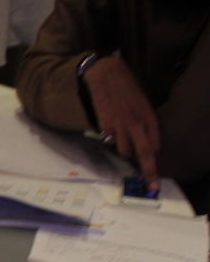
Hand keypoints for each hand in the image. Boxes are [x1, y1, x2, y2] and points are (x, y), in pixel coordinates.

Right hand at [82, 55, 161, 190]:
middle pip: (143, 154)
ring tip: (124, 152)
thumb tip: (146, 141)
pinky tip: (112, 133)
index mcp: (149, 117)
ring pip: (124, 151)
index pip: (155, 146)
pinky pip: (111, 141)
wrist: (106, 75)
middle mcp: (136, 123)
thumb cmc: (127, 86)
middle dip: (149, 172)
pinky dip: (112, 141)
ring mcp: (119, 126)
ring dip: (125, 154)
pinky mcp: (104, 126)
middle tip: (152, 187)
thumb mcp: (144, 102)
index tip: (155, 174)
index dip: (155, 160)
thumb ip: (146, 122)